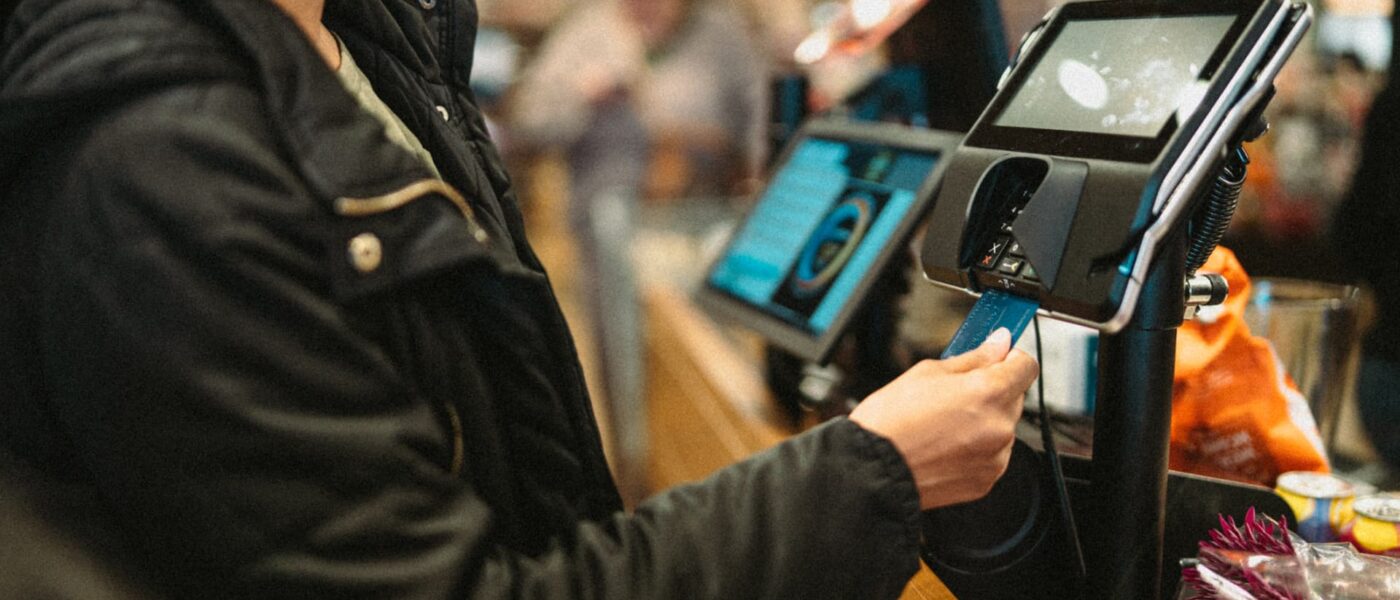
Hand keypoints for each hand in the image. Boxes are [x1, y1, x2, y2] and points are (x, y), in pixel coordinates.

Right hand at [849, 329, 1038, 509]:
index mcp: (988, 392)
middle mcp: (999, 426)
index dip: (1011, 358)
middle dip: (993, 390)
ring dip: (984, 420)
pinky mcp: (987, 479)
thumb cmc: (891, 421)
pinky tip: (946, 444)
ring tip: (944, 423)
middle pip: (1015, 396)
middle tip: (957, 392)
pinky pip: (992, 454)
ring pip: (1002, 426)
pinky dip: (976, 447)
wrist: (873, 469)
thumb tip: (998, 344)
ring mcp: (996, 456)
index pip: (1026, 366)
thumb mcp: (927, 372)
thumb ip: (973, 358)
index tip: (999, 357)